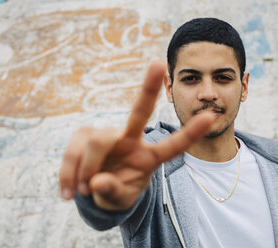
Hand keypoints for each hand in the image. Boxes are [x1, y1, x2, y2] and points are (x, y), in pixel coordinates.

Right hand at [59, 61, 214, 210]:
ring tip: (81, 193)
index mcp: (148, 158)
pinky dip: (67, 173)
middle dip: (148, 88)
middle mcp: (130, 140)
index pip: (172, 146)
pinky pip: (73, 150)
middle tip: (158, 64)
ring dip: (84, 171)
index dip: (190, 133)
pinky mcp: (85, 135)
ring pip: (96, 140)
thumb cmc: (116, 193)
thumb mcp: (120, 200)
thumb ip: (113, 193)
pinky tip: (68, 192)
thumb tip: (97, 182)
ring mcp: (108, 136)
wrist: (95, 190)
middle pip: (139, 112)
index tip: (210, 116)